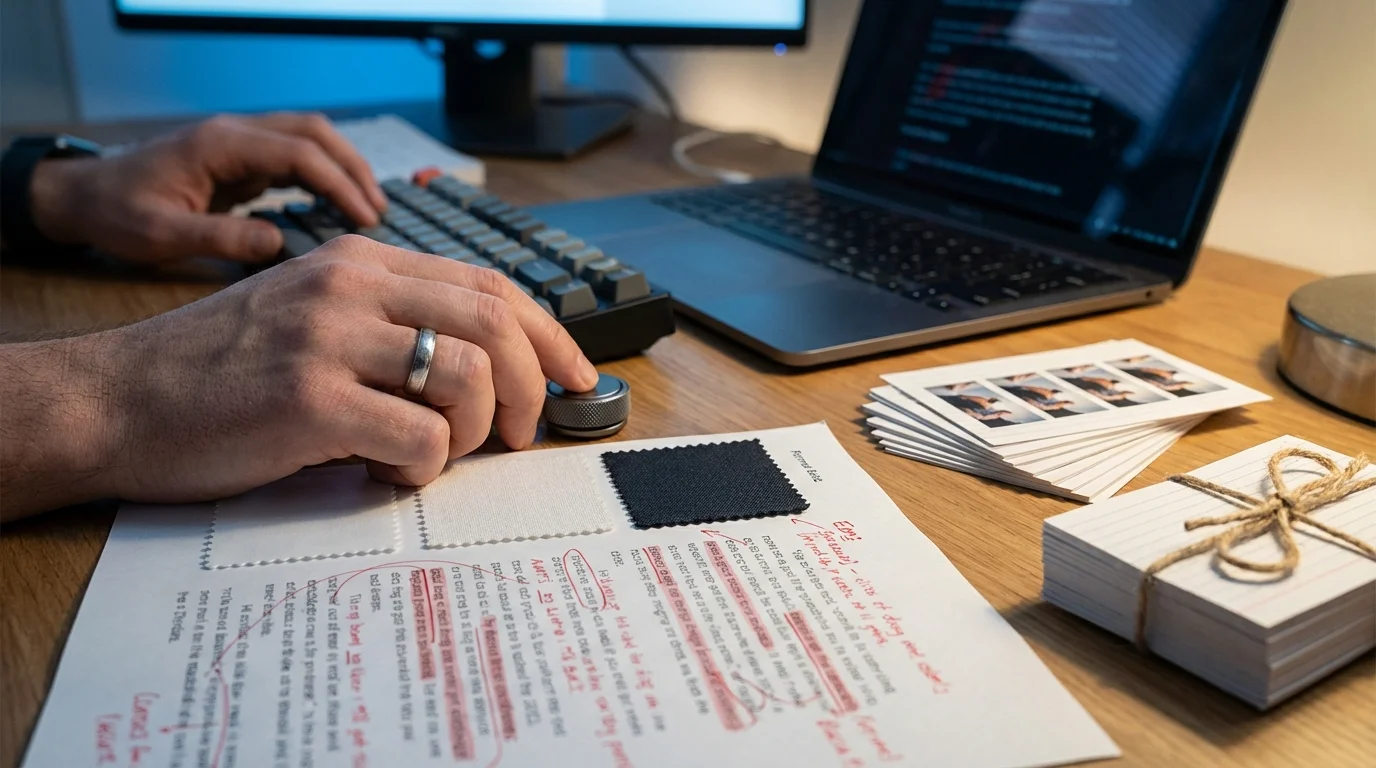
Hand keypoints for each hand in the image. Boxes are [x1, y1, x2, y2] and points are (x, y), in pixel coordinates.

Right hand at [14, 237, 597, 511]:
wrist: (116, 401)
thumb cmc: (217, 370)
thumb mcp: (307, 315)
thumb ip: (386, 322)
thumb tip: (484, 368)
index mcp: (359, 262)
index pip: (488, 283)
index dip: (548, 332)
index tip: (577, 374)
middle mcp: (350, 287)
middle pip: (494, 322)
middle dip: (531, 384)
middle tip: (523, 432)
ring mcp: (329, 339)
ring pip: (467, 375)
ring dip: (474, 431)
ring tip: (436, 455)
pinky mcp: (309, 400)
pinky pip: (420, 438)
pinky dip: (423, 469)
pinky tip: (385, 475)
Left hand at [28, 112, 386, 263]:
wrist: (83, 196)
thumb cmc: (117, 214)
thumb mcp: (162, 235)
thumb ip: (222, 239)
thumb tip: (279, 243)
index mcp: (220, 146)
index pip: (300, 153)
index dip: (339, 185)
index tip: (365, 220)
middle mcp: (235, 133)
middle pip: (314, 132)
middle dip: (353, 169)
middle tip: (378, 211)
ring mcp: (238, 142)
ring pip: (308, 139)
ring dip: (342, 167)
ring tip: (367, 208)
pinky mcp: (238, 158)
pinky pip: (293, 156)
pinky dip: (323, 175)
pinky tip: (336, 206)